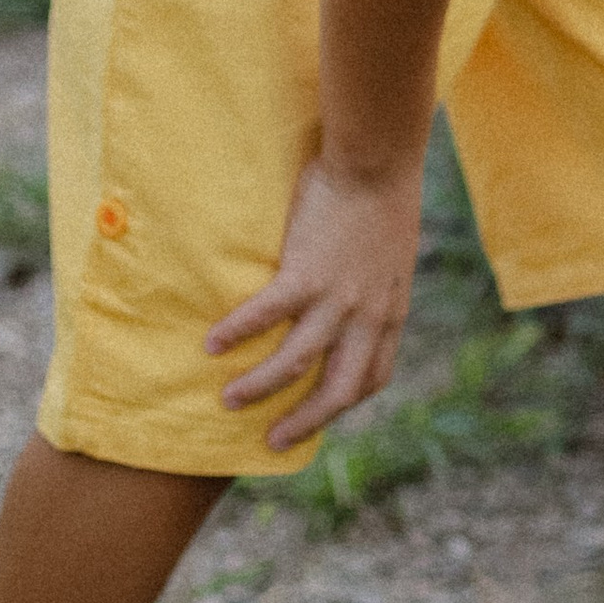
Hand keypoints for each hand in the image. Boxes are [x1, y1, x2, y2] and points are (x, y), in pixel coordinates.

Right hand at [204, 151, 425, 453]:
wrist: (378, 161)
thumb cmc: (385, 194)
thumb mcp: (391, 252)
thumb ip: (374, 279)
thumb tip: (354, 288)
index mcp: (389, 311)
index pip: (372, 375)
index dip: (345, 400)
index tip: (323, 411)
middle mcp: (366, 316)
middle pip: (337, 391)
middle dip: (304, 422)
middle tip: (273, 441)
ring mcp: (337, 299)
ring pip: (294, 363)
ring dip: (258, 387)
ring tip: (228, 399)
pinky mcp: (306, 274)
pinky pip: (264, 316)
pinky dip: (236, 333)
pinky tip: (211, 343)